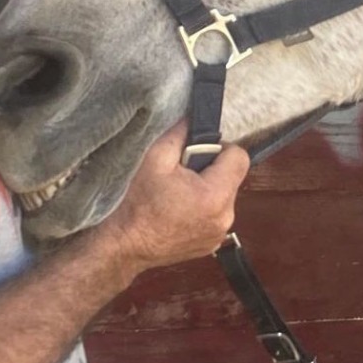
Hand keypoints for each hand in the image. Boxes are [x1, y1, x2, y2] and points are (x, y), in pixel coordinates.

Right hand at [98, 123, 249, 279]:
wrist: (123, 245)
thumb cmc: (136, 203)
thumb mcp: (155, 158)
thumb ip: (180, 133)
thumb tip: (193, 118)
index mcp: (215, 195)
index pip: (240, 157)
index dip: (219, 148)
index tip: (196, 152)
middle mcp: (225, 218)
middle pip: (231, 178)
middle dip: (209, 169)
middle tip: (180, 174)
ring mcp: (218, 234)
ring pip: (223, 197)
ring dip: (205, 190)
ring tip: (175, 193)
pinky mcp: (210, 245)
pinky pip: (214, 216)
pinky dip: (201, 209)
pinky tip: (176, 210)